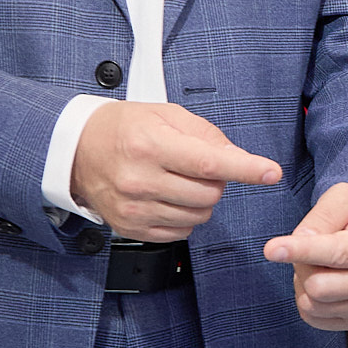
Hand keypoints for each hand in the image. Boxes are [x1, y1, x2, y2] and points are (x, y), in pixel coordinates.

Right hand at [71, 103, 281, 239]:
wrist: (76, 150)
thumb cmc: (125, 128)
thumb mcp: (166, 115)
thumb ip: (207, 136)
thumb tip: (240, 160)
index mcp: (150, 146)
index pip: (208, 164)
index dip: (245, 169)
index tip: (271, 172)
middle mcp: (140, 180)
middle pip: (209, 194)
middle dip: (216, 181)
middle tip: (198, 166)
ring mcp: (134, 208)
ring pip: (199, 216)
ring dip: (201, 200)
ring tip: (179, 180)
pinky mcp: (131, 228)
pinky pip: (181, 231)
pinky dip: (185, 216)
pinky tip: (168, 197)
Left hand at [264, 184, 347, 330]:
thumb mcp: (345, 198)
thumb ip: (322, 216)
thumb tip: (301, 240)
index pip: (338, 253)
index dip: (303, 251)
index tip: (271, 250)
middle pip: (319, 286)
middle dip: (302, 264)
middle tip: (309, 248)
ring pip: (312, 303)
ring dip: (303, 280)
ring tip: (317, 263)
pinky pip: (311, 316)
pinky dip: (306, 297)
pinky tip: (320, 280)